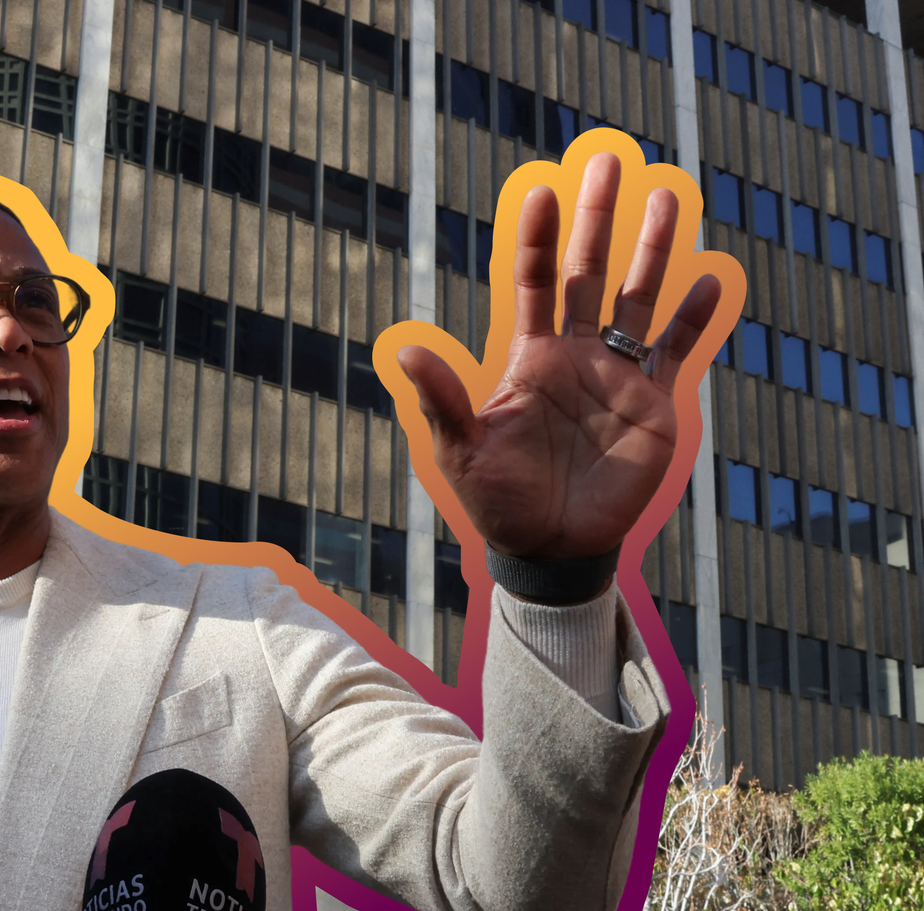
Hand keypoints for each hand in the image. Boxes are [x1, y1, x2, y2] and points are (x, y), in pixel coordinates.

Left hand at [395, 153, 722, 560]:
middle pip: (589, 272)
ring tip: (668, 196)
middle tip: (609, 159)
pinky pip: (676, 350)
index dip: (538, 239)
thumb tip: (404, 352)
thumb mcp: (462, 450)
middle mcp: (576, 354)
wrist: (551, 546)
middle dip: (599, 219)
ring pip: (638, 297)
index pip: (535, 283)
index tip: (543, 190)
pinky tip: (710, 280)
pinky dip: (694, 318)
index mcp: (530, 359)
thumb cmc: (500, 500)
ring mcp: (616, 375)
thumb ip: (443, 399)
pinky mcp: (652, 403)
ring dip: (653, 249)